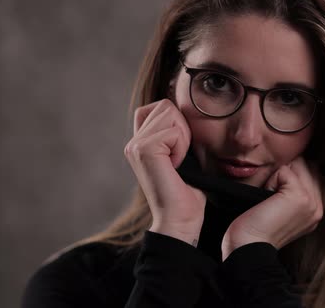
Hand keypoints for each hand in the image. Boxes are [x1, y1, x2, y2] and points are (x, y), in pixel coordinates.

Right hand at [124, 99, 205, 245]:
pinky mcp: (144, 150)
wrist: (181, 220)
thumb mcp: (184, 155)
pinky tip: (177, 166)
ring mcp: (135, 145)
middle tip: (181, 157)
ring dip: (183, 137)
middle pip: (166, 105)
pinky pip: (174, 131)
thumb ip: (179, 132)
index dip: (177, 123)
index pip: (160, 106)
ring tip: (179, 161)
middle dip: (183, 128)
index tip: (180, 151)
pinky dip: (183, 147)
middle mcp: (133, 142)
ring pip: (170, 113)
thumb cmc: (188, 191)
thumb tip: (191, 109)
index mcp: (140, 142)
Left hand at [221, 157, 324, 259]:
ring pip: (300, 163)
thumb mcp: (284, 209)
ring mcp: (312, 202)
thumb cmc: (257, 227)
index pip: (318, 174)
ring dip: (280, 175)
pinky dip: (271, 179)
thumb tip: (295, 163)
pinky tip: (266, 198)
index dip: (297, 175)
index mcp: (318, 211)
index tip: (279, 195)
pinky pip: (285, 170)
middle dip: (289, 172)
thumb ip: (297, 190)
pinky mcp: (300, 196)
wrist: (249, 247)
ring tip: (271, 198)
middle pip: (310, 165)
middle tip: (274, 197)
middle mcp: (320, 207)